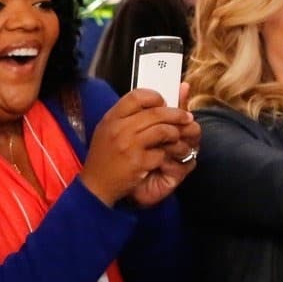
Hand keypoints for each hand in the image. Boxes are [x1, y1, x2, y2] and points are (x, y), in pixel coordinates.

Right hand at [79, 87, 194, 206]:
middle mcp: (119, 129)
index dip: (154, 97)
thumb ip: (128, 115)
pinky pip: (161, 153)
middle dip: (176, 114)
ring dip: (175, 134)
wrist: (96, 185)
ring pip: (163, 131)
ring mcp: (129, 146)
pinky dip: (165, 155)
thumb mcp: (108, 130)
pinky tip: (163, 158)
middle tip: (186, 118)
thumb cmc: (104, 156)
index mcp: (112, 118)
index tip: (163, 103)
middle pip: (156, 112)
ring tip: (177, 137)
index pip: (137, 96)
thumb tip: (157, 100)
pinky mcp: (138, 162)